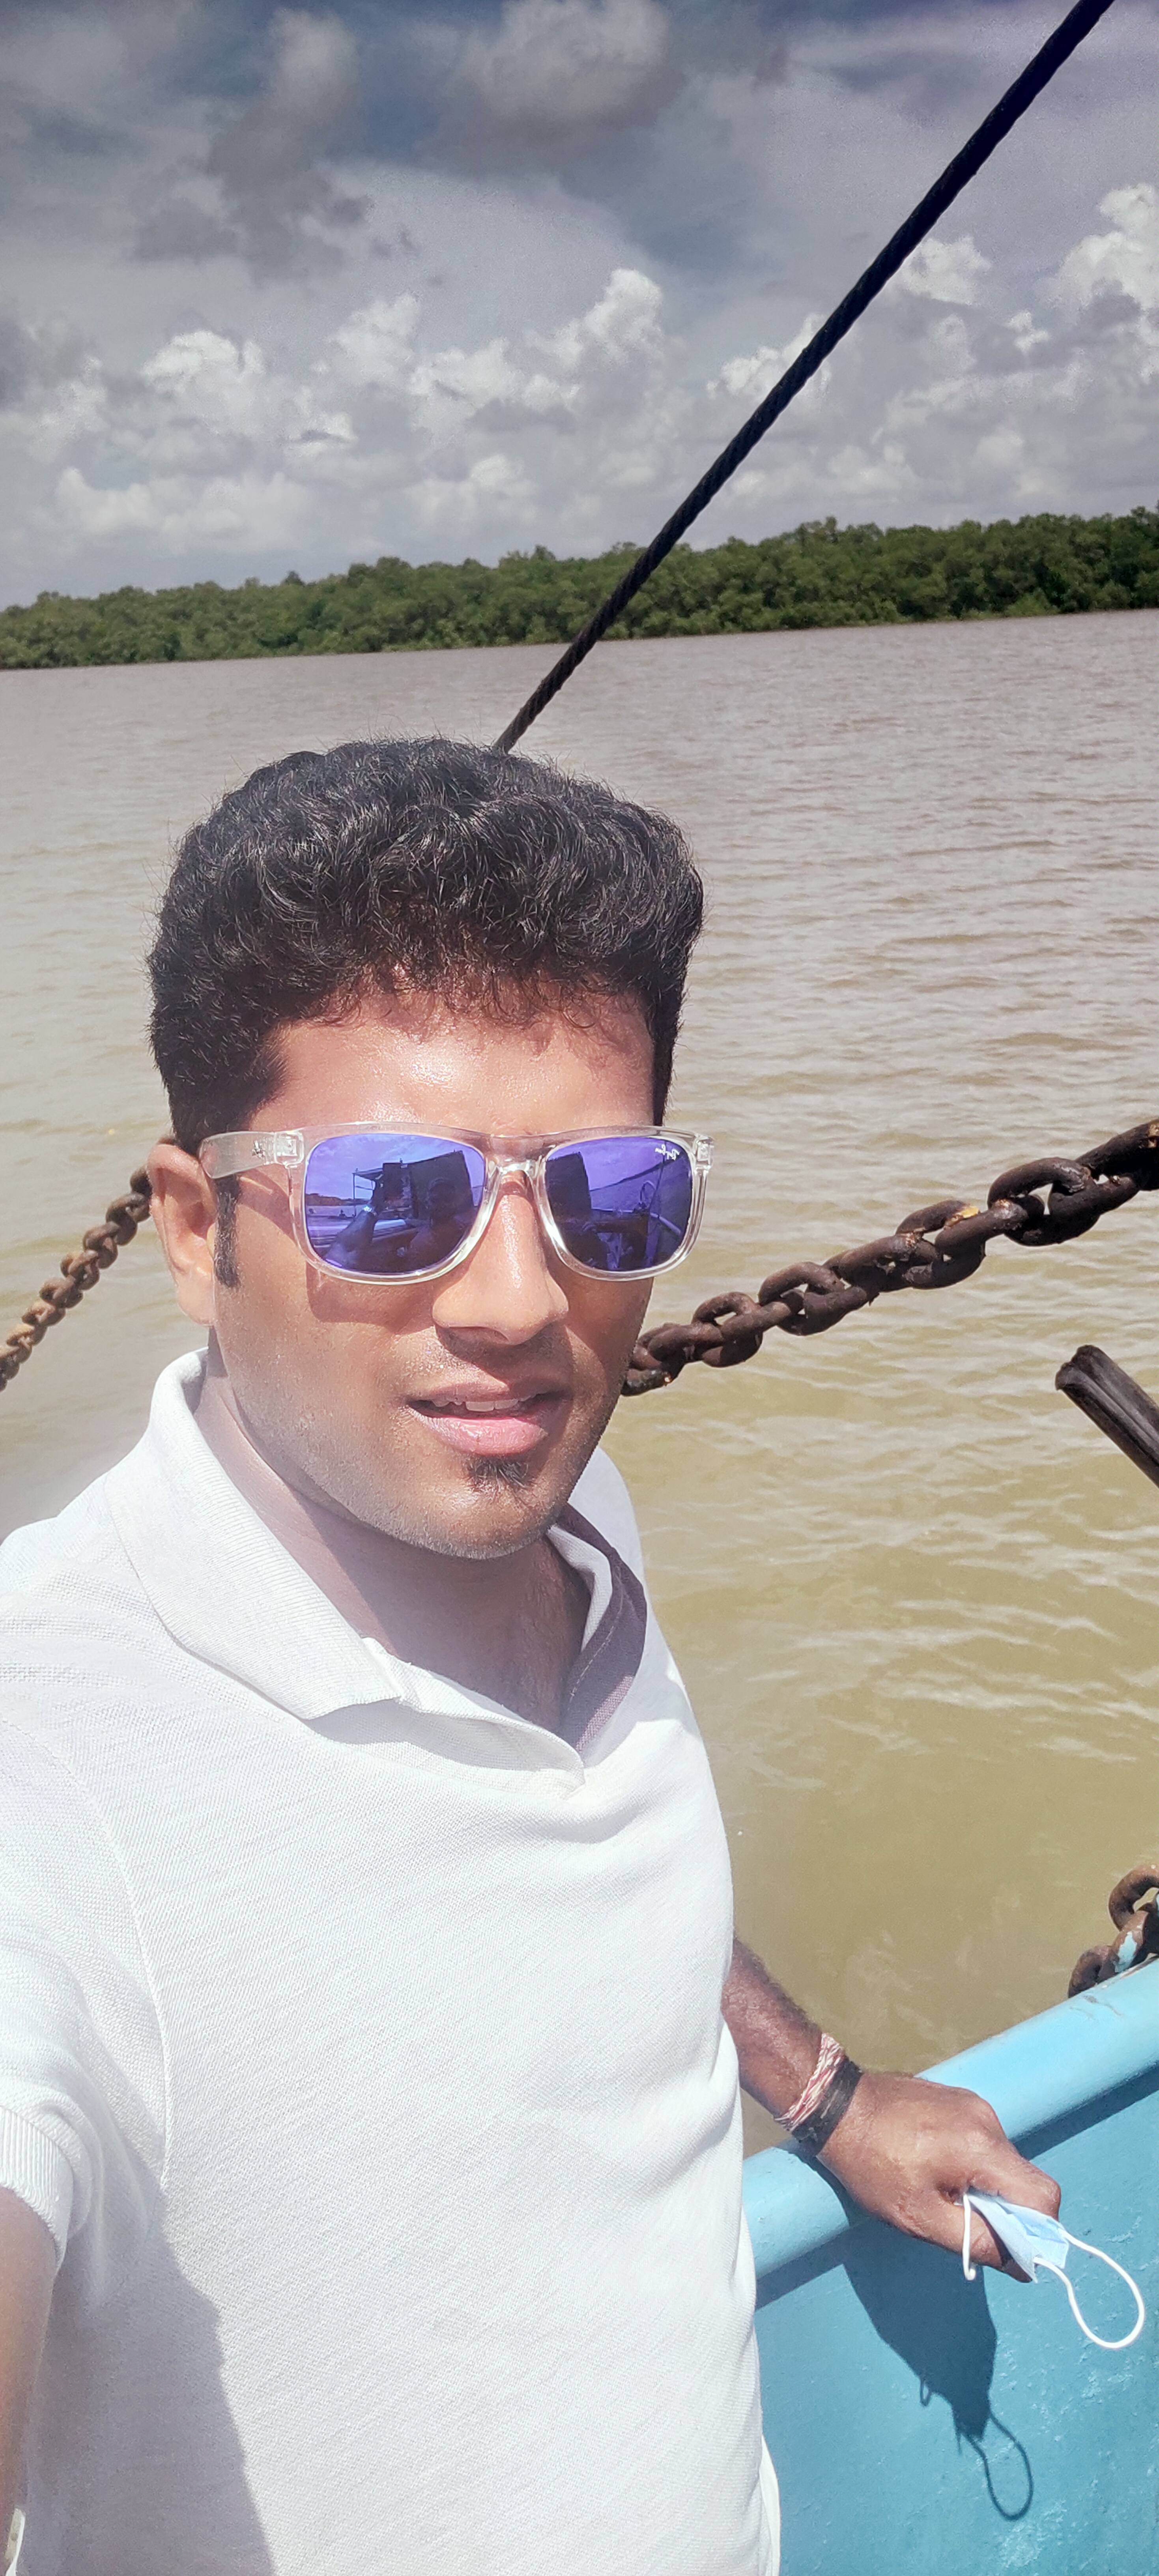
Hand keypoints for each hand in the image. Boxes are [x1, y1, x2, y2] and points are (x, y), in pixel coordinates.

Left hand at [817, 2068, 1060, 2275]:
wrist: (837, 2106)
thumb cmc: (872, 2165)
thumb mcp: (919, 2216)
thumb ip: (975, 2241)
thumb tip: (1023, 2264)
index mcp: (981, 2147)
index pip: (1042, 2194)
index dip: (1038, 2231)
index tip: (1010, 2250)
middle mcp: (988, 2120)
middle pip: (1026, 2179)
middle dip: (1009, 2212)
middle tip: (968, 2224)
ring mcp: (975, 2105)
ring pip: (1006, 2163)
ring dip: (989, 2188)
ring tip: (945, 2194)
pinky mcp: (962, 2100)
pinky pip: (987, 2143)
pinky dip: (976, 2166)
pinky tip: (939, 2171)